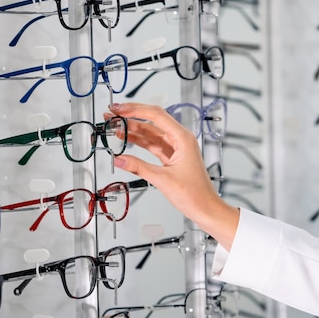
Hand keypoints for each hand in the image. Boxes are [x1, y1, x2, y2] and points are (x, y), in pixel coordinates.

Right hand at [107, 102, 238, 249]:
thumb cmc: (195, 194)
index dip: (136, 110)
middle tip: (113, 114)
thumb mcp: (163, 180)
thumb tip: (120, 159)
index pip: (157, 116)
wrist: (205, 208)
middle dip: (131, 116)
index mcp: (183, 138)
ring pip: (150, 132)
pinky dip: (138, 142)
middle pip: (152, 121)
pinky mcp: (171, 157)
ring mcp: (175, 147)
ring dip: (132, 129)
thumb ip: (139, 168)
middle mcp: (180, 139)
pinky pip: (152, 144)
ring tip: (114, 125)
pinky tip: (125, 139)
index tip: (120, 109)